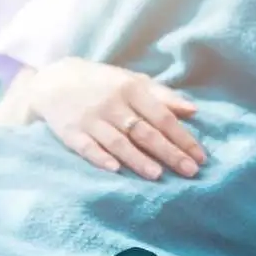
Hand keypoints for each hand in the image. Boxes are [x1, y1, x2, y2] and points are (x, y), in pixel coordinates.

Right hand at [28, 57, 205, 180]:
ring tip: (158, 175)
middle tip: (190, 171)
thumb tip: (193, 110)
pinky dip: (100, 158)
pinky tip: (115, 170)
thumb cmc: (103, 83)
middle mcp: (113, 104)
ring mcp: (91, 118)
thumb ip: (163, 95)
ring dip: (138, 159)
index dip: (183, 138)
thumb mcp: (133, 81)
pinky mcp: (70, 132)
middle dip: (169, 153)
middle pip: (145, 132)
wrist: (54, 80)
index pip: (163, 117)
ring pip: (118, 141)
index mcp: (132, 89)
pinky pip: (86, 147)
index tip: (201, 157)